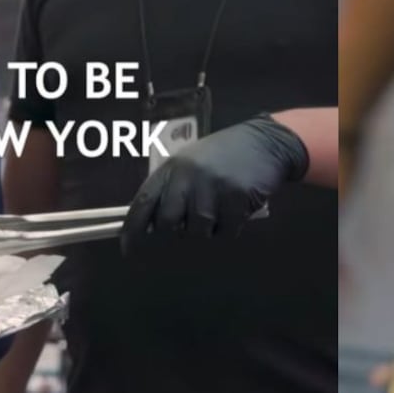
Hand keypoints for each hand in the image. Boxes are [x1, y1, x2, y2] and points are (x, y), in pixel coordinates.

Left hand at [121, 115, 308, 252]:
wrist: (265, 142)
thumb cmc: (224, 155)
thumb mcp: (191, 164)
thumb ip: (172, 189)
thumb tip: (151, 226)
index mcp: (172, 168)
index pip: (142, 203)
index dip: (132, 230)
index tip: (128, 251)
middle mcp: (187, 176)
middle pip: (166, 224)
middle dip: (175, 234)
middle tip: (189, 228)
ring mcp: (212, 186)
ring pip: (197, 232)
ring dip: (208, 230)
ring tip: (219, 210)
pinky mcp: (236, 197)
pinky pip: (225, 232)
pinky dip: (230, 228)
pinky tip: (236, 209)